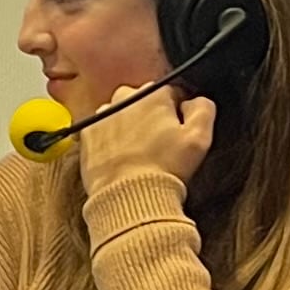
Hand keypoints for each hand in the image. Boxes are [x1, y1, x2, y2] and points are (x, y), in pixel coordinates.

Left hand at [85, 85, 213, 193]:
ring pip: (123, 114)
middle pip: (145, 102)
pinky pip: (104, 130)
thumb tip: (194, 100)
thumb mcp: (199, 137)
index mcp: (154, 93)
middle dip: (152, 118)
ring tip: (139, 153)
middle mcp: (124, 97)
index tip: (177, 133)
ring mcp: (102, 115)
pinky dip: (111, 140)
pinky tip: (122, 157)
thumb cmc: (165, 168)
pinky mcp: (87, 134)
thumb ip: (203, 109)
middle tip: (159, 145)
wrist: (129, 196)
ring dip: (130, 127)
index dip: (178, 114)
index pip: (172, 94)